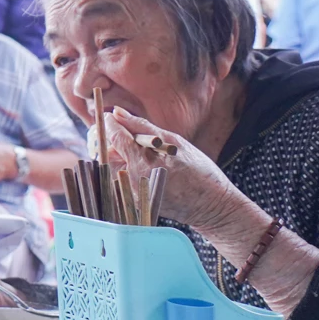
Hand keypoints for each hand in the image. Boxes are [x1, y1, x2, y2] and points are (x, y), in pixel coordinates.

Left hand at [100, 105, 245, 235]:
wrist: (211, 206)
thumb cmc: (199, 171)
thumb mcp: (173, 141)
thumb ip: (142, 126)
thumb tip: (118, 113)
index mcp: (143, 161)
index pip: (115, 136)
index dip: (110, 124)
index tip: (110, 116)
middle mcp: (133, 179)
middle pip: (107, 153)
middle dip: (112, 141)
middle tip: (125, 134)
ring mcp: (132, 193)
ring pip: (111, 167)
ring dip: (118, 155)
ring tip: (139, 152)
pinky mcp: (134, 201)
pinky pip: (120, 180)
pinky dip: (125, 169)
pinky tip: (142, 167)